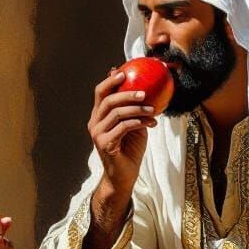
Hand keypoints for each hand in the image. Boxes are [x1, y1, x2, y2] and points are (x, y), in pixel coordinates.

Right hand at [88, 67, 157, 200]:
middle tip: (144, 92)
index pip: (100, 93)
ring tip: (153, 110)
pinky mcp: (105, 144)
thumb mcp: (134, 125)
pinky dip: (139, 122)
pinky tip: (151, 123)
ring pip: (117, 113)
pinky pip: (123, 127)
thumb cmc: (130, 150)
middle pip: (107, 100)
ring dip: (138, 109)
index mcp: (99, 116)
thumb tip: (144, 89)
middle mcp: (95, 123)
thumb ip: (134, 109)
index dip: (110, 81)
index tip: (124, 72)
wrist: (124, 176)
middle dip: (127, 93)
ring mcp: (98, 134)